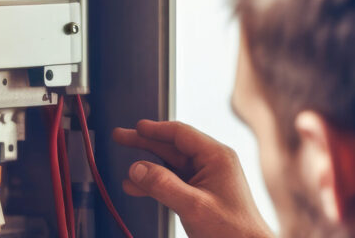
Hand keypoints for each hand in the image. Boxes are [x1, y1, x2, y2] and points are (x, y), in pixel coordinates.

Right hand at [113, 120, 272, 237]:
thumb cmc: (233, 230)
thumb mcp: (194, 206)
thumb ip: (162, 185)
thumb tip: (137, 168)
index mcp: (216, 157)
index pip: (181, 133)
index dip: (155, 129)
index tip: (136, 127)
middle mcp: (212, 163)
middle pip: (172, 146)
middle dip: (145, 143)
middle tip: (122, 137)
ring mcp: (206, 179)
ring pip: (170, 165)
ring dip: (147, 167)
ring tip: (125, 167)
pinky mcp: (200, 193)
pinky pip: (173, 182)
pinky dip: (154, 184)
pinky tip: (137, 187)